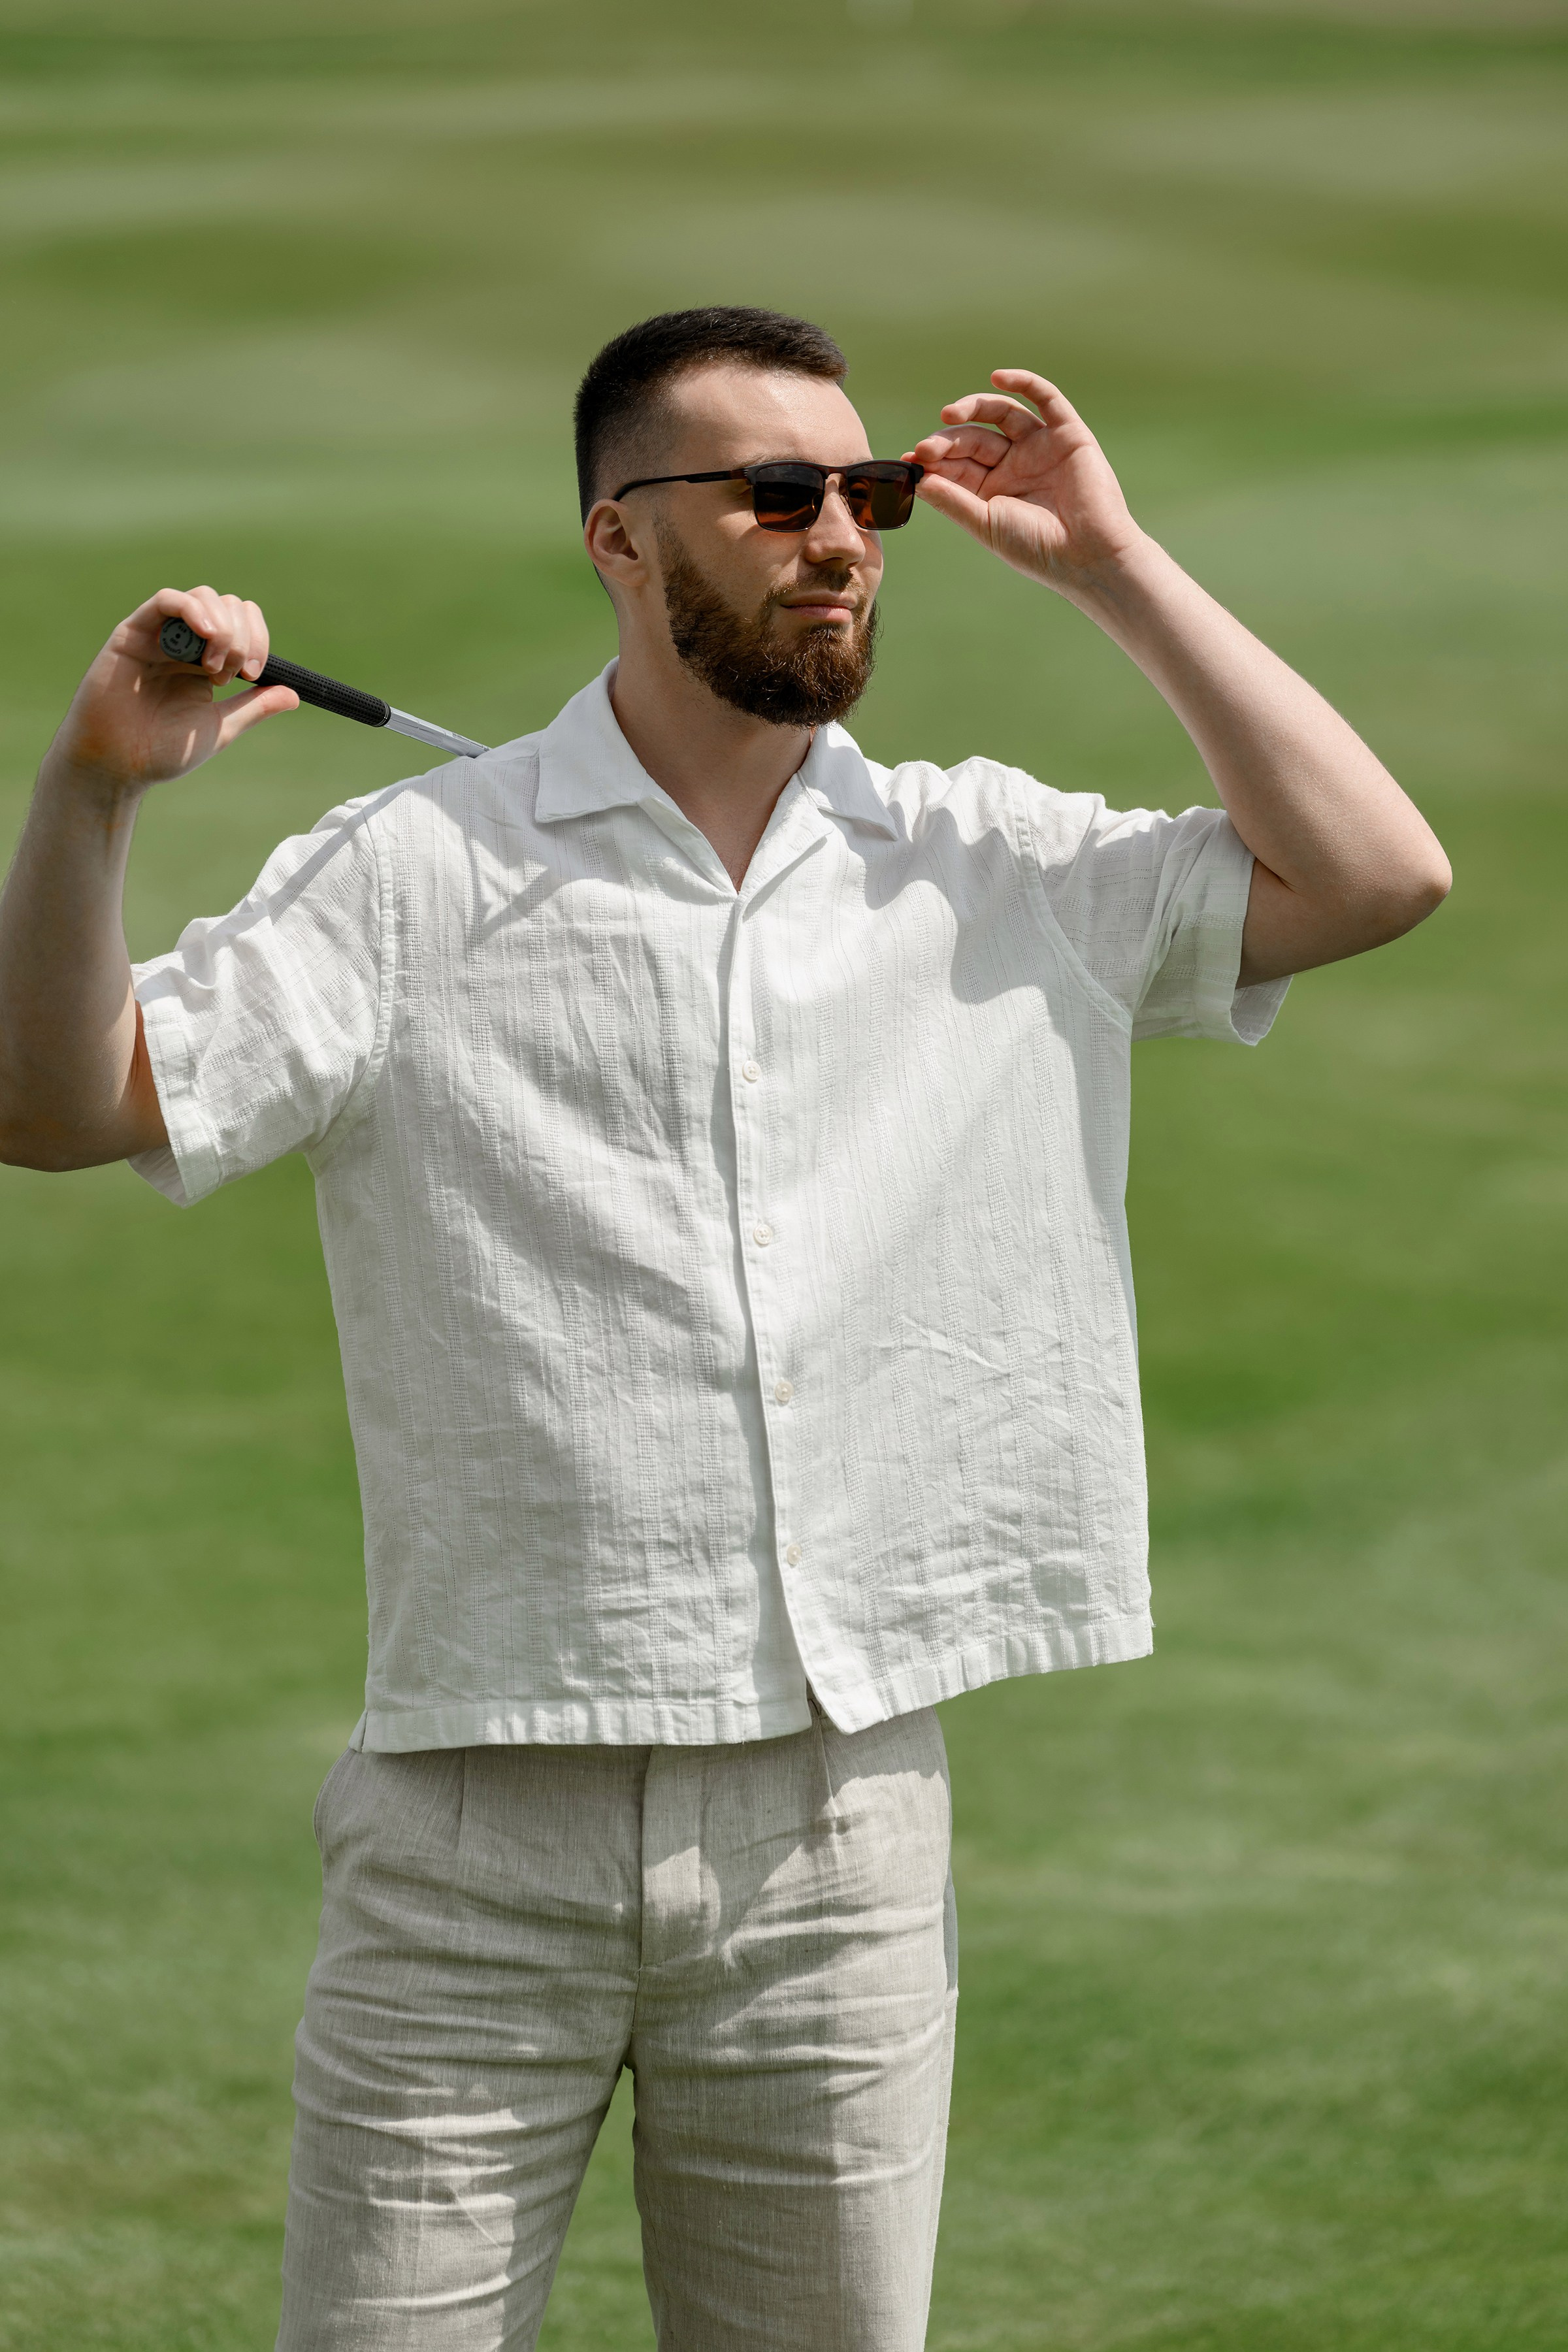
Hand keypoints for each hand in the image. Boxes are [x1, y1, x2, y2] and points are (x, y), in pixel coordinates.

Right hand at [42, 586, 298, 801]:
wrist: (119, 764)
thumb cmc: (162, 751)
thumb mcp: (221, 727)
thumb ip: (253, 708)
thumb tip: (294, 694)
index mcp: (206, 661)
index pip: (243, 623)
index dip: (258, 638)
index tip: (256, 672)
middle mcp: (185, 643)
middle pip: (229, 606)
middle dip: (243, 636)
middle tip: (232, 674)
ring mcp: (160, 635)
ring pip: (203, 598)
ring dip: (222, 626)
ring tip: (213, 667)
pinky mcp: (134, 632)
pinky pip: (166, 600)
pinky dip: (192, 609)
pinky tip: (206, 633)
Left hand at [905, 370, 1142, 594]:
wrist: (1088, 555)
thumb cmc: (1036, 548)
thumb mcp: (985, 523)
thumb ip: (952, 499)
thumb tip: (918, 478)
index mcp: (993, 490)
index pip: (957, 465)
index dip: (933, 459)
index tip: (911, 459)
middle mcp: (1015, 465)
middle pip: (974, 438)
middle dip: (948, 441)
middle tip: (926, 449)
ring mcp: (1040, 447)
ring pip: (1001, 414)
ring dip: (973, 407)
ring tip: (949, 415)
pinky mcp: (1068, 434)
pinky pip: (1046, 399)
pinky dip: (1024, 383)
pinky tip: (997, 379)